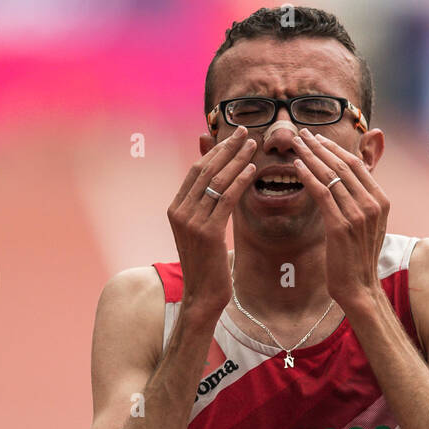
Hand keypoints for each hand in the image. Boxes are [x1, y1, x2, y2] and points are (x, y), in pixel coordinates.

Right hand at [167, 127, 256, 315]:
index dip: (214, 151)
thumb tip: (218, 188)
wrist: (202, 296)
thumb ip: (207, 208)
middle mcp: (180, 212)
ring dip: (236, 160)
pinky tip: (251, 170)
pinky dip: (239, 182)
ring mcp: (192, 222)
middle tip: (244, 132)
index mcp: (176, 209)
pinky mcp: (207, 233)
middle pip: (205, 170)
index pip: (196, 171)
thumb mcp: (202, 232)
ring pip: (216, 182)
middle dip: (226, 148)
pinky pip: (225, 200)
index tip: (231, 137)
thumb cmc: (207, 266)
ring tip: (252, 146)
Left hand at [290, 130, 389, 310]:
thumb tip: (350, 181)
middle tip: (302, 134)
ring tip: (295, 144)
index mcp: (381, 201)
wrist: (360, 288)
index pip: (356, 165)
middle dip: (320, 146)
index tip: (317, 138)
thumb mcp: (368, 226)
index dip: (335, 149)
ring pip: (331, 176)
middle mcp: (372, 205)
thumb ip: (361, 201)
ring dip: (310, 157)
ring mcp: (358, 215)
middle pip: (342, 165)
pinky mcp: (341, 226)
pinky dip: (308, 177)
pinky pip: (322, 194)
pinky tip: (296, 166)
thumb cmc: (358, 258)